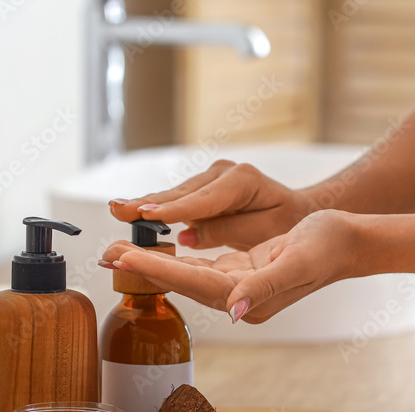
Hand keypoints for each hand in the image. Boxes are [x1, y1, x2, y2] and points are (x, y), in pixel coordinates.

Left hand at [101, 210, 361, 322]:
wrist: (348, 242)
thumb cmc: (327, 247)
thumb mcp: (297, 264)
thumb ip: (264, 288)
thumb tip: (235, 310)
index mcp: (249, 298)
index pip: (193, 283)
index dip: (157, 270)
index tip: (124, 257)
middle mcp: (239, 298)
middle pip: (181, 283)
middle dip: (143, 269)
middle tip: (104, 254)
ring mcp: (237, 287)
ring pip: (185, 275)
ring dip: (152, 264)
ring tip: (118, 251)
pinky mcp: (239, 273)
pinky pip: (198, 267)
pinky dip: (173, 258)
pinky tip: (152, 250)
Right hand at [109, 160, 314, 250]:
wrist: (297, 211)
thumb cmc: (286, 222)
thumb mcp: (263, 231)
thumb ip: (227, 232)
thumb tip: (187, 235)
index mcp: (243, 181)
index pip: (203, 199)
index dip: (174, 209)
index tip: (147, 216)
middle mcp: (224, 173)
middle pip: (182, 193)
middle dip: (149, 203)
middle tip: (118, 209)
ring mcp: (212, 178)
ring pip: (176, 195)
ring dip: (146, 204)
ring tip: (117, 209)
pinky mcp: (204, 188)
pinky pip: (179, 201)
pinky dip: (156, 207)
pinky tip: (132, 211)